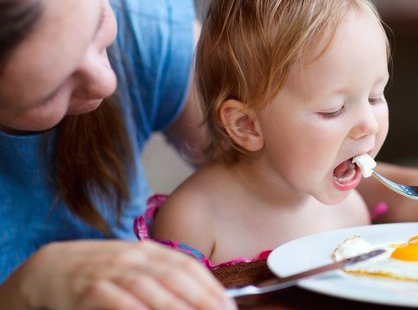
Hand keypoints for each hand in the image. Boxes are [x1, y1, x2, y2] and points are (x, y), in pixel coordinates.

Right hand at [8, 240, 235, 309]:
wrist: (51, 267)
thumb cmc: (102, 272)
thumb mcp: (136, 266)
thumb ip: (165, 277)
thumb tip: (203, 297)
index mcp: (149, 251)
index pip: (188, 266)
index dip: (211, 287)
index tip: (229, 308)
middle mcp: (134, 257)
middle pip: (174, 277)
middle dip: (202, 300)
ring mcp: (111, 271)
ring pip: (149, 288)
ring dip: (175, 307)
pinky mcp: (88, 288)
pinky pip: (116, 299)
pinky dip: (135, 307)